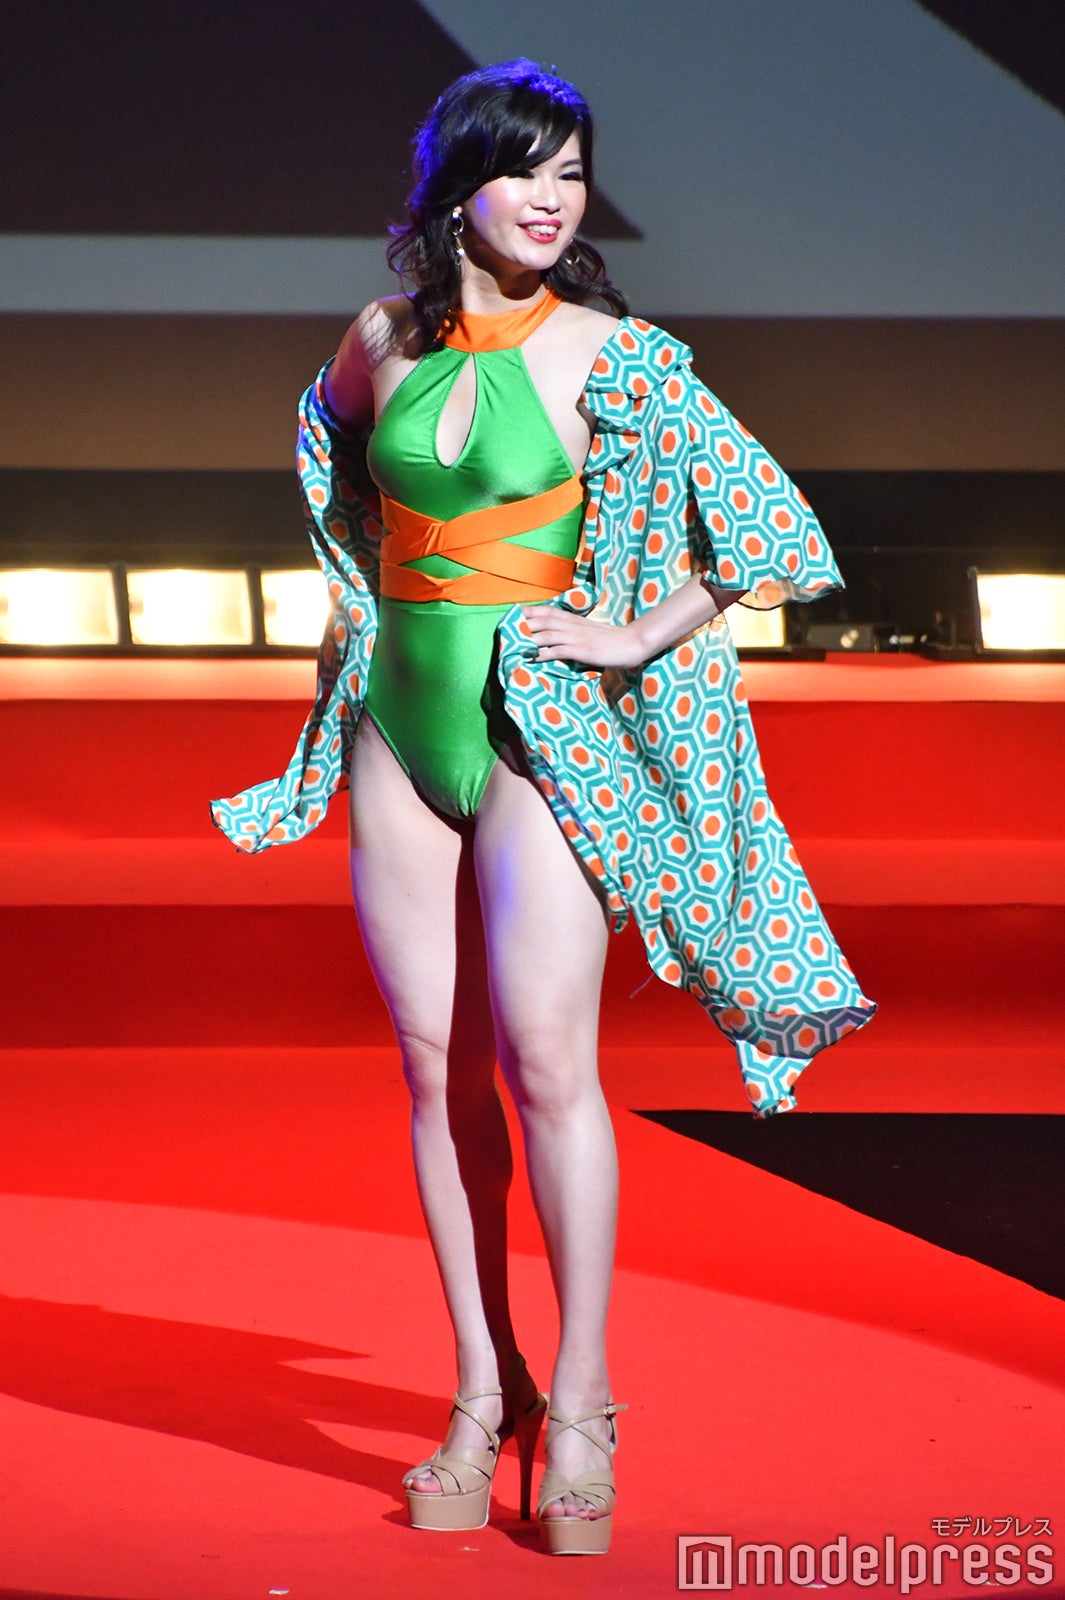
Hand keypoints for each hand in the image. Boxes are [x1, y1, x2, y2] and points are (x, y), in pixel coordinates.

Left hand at [521, 604, 646, 669]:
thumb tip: (556, 635)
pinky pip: (558, 651)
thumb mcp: (587, 630)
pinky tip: (532, 659)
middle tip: (504, 630)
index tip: (512, 614)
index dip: (527, 612)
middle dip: (521, 625)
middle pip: (541, 621)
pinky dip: (544, 654)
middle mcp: (571, 625)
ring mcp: (575, 637)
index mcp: (572, 618)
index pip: (545, 611)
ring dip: (528, 640)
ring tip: (511, 645)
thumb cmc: (609, 638)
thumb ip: (571, 630)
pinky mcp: (581, 650)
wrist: (631, 642)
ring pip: (546, 635)